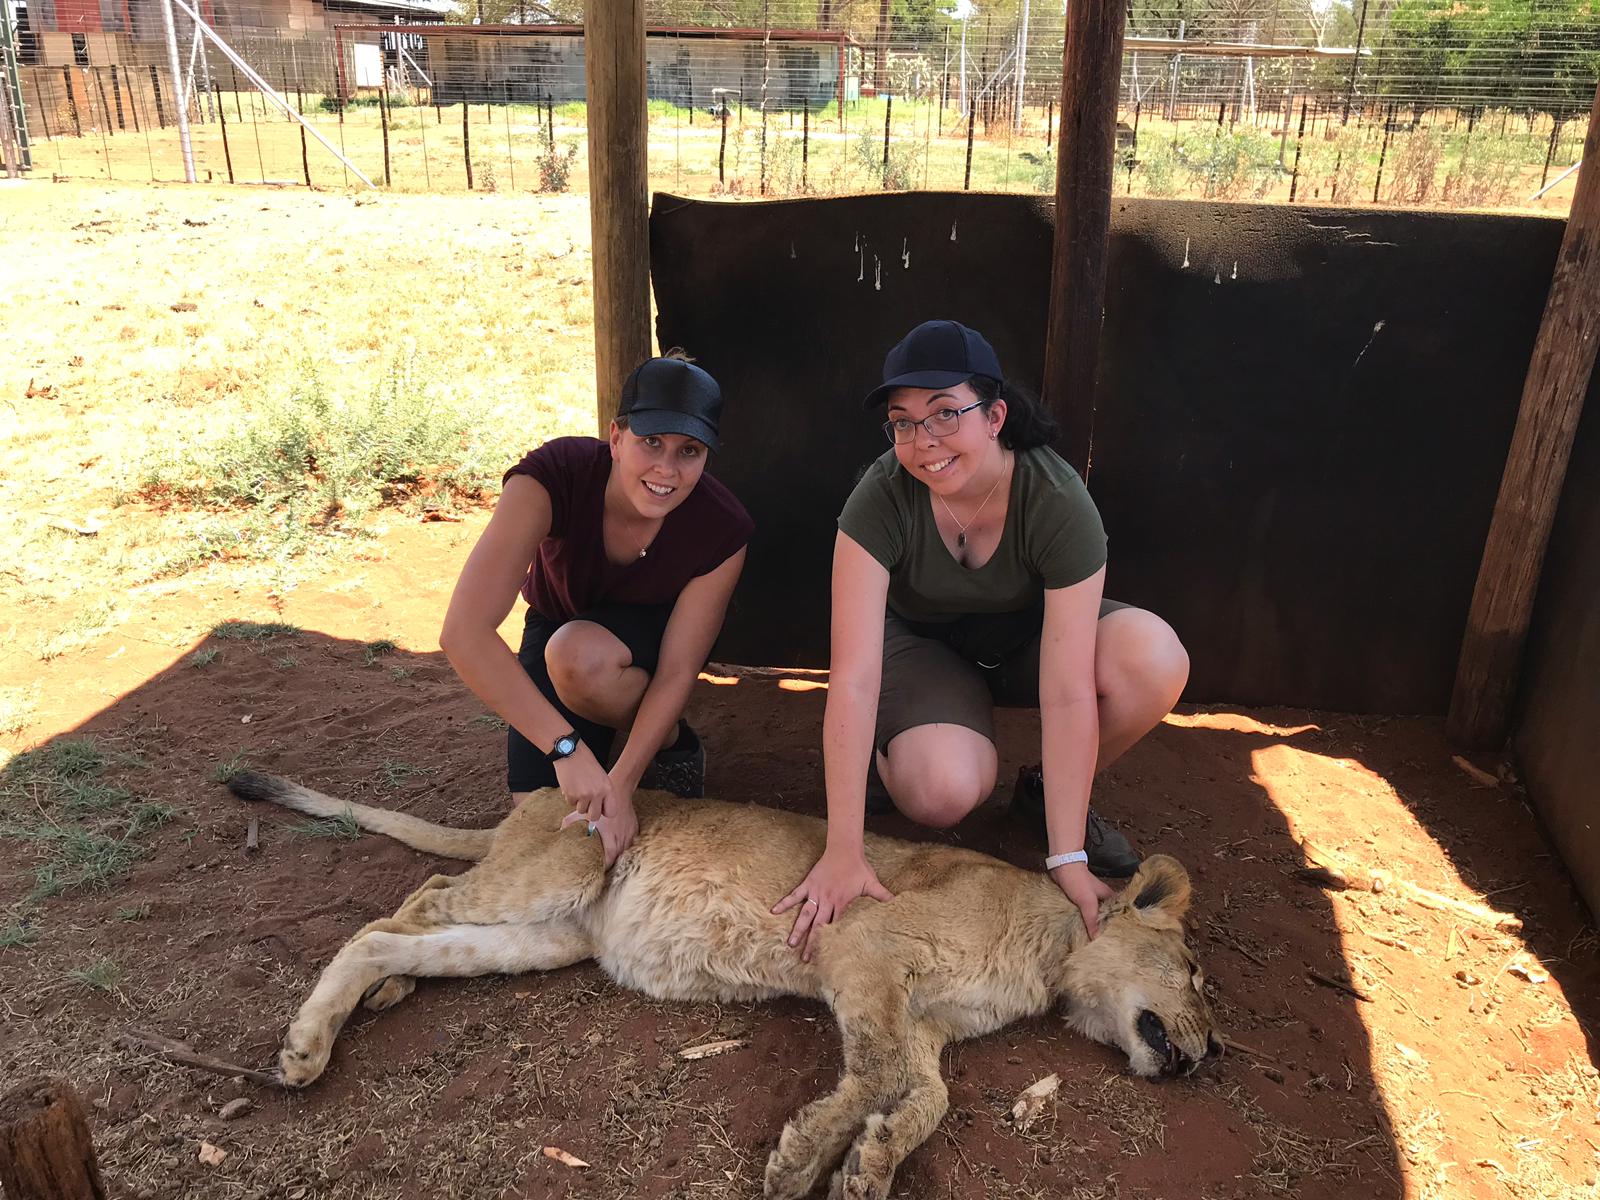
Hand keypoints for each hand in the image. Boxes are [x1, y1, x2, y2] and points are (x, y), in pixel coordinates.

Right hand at [553, 744, 612, 821]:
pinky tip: (571, 785)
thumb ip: (603, 792)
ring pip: (581, 810)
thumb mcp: (601, 776)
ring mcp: (584, 795)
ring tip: (578, 789)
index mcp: (608, 788)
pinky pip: (571, 803)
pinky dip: (570, 797)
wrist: (571, 752)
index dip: (604, 811)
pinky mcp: (571, 794)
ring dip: (579, 803)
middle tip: (586, 803)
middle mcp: (597, 793)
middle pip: (595, 816)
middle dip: (590, 812)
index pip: (611, 812)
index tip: (600, 808)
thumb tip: (601, 809)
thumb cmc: (586, 763)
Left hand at [560, 795, 636, 868]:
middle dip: (609, 863)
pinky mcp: (634, 830)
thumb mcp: (582, 814)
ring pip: (625, 852)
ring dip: (618, 855)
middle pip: (617, 860)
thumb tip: (560, 832)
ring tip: (610, 857)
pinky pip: (631, 843)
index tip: (596, 869)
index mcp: (610, 841)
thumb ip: (569, 824)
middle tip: (601, 865)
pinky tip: (619, 845)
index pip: (607, 862)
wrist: (619, 792)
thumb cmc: (600, 804)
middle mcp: (622, 841)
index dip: (602, 867)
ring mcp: (630, 836)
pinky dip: (625, 846)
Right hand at [771, 846, 893, 961]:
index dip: (831, 941)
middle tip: (806, 959)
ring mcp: (816, 892)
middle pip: (818, 925)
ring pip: (805, 914)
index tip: (827, 955)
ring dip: (798, 929)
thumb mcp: (873, 884)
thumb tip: (898, 905)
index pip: (835, 926)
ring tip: (790, 943)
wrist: (845, 849)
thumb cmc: (859, 867)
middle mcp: (827, 901)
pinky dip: (785, 903)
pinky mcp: (808, 884)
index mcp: (841, 903)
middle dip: (812, 942)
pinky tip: (773, 910)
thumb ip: (883, 897)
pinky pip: (795, 895)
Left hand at [1049, 860, 1115, 937]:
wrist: (1062, 865)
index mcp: (1109, 897)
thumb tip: (1096, 937)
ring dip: (1091, 924)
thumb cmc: (1077, 880)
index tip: (1113, 940)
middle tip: (1101, 943)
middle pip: (1106, 917)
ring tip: (1090, 939)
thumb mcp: (1087, 902)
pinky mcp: (1079, 899)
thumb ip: (1092, 919)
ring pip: (1093, 915)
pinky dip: (1081, 919)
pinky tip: (1079, 928)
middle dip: (1102, 928)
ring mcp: (1091, 899)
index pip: (1117, 916)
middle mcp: (1102, 898)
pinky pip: (1083, 912)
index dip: (1115, 927)